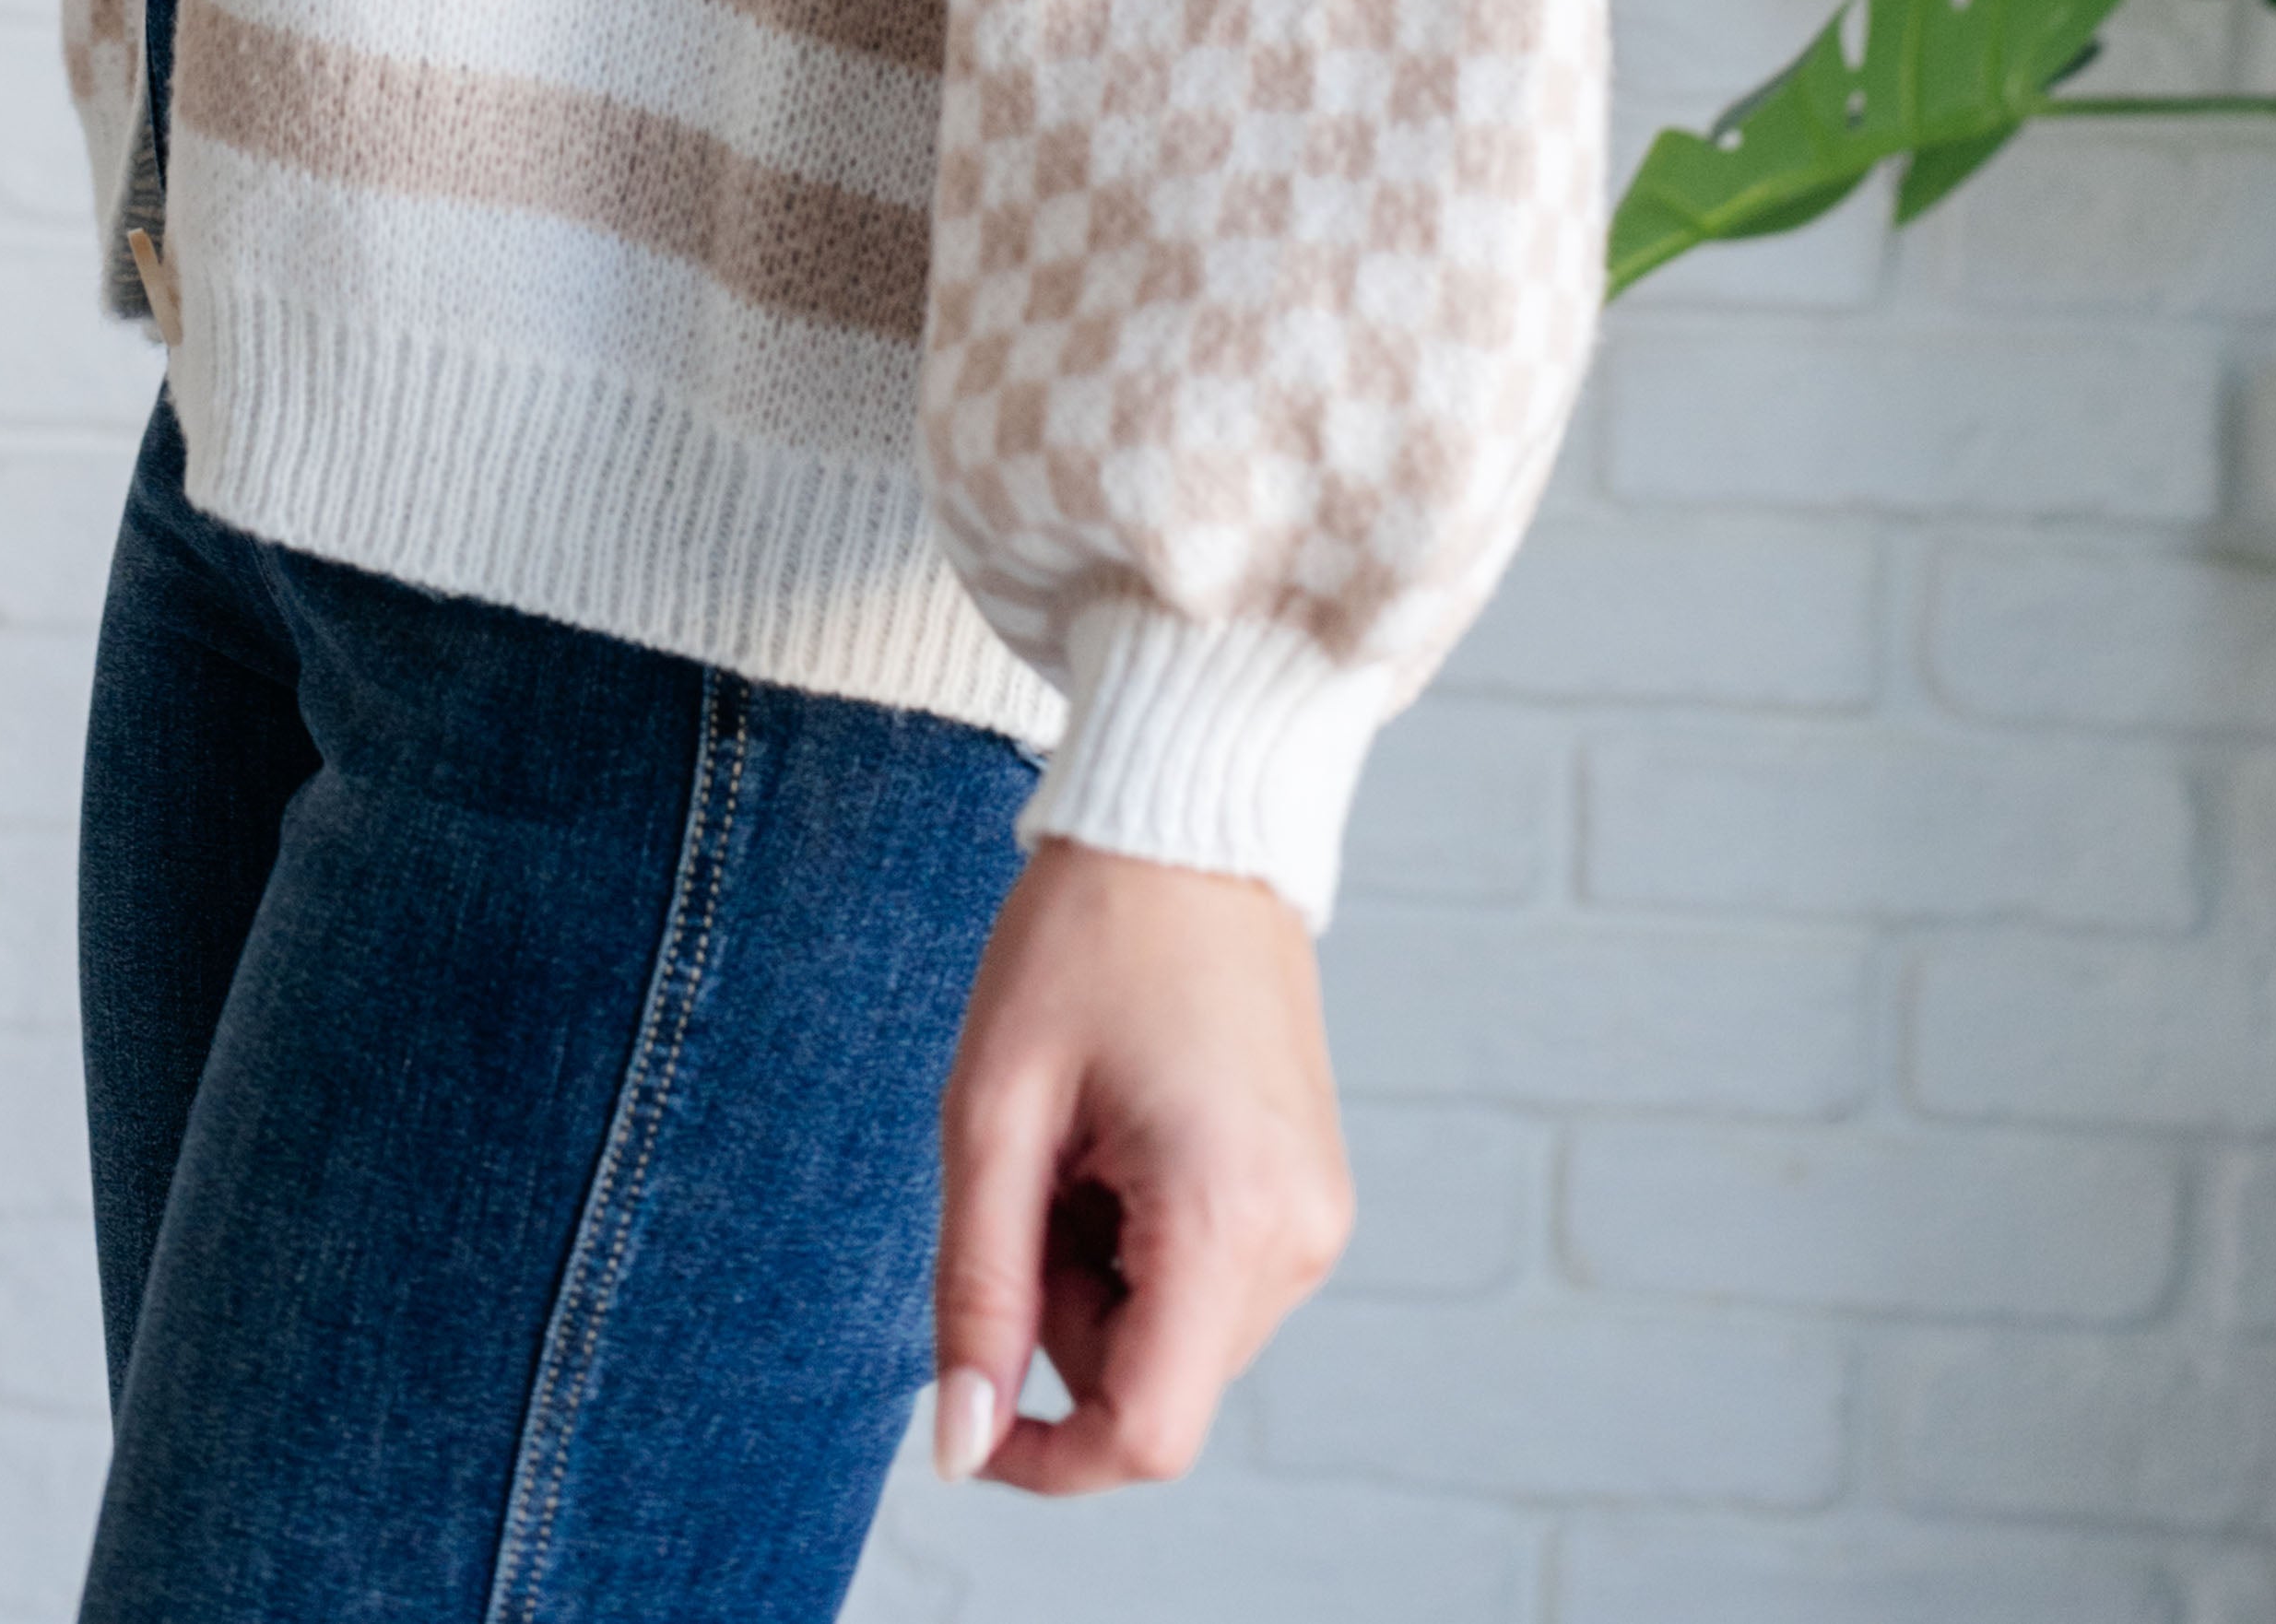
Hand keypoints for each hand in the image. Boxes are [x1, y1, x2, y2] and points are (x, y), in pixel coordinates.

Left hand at [930, 838, 1350, 1495]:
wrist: (1188, 819)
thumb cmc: (1082, 939)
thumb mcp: (994, 1111)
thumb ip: (977, 1289)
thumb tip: (959, 1445)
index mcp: (1228, 1215)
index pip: (1145, 1437)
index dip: (1040, 1456)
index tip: (966, 1401)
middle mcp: (1299, 1237)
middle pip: (1149, 1384)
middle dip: (1060, 1315)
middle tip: (1028, 1172)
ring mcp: (1317, 1219)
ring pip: (1172, 1338)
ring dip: (1098, 1274)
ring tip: (1080, 1137)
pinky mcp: (1310, 1196)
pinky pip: (1207, 1284)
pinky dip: (1141, 1242)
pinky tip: (1125, 1135)